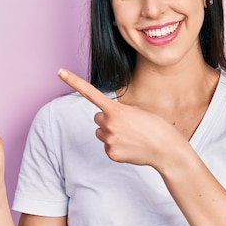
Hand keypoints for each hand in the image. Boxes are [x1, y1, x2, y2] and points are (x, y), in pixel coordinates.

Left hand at [57, 69, 187, 168]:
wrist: (166, 149)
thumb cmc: (156, 127)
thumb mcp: (138, 111)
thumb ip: (119, 112)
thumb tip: (109, 120)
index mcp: (116, 110)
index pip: (90, 93)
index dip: (73, 81)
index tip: (60, 71)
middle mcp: (109, 124)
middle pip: (98, 118)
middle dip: (109, 119)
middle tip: (128, 125)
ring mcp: (109, 140)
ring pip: (101, 132)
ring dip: (112, 132)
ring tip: (131, 136)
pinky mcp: (111, 153)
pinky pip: (108, 146)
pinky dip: (117, 146)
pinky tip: (131, 146)